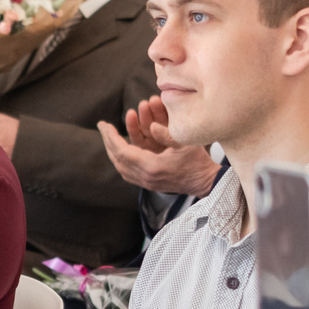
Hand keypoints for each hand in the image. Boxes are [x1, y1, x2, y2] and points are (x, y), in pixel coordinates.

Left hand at [98, 96, 220, 194]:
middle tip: (103, 126)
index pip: (123, 151)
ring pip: (121, 167)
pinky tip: (120, 150)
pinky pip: (127, 172)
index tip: (104, 124)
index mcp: (152, 166)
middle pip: (118, 159)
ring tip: (109, 136)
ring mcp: (146, 183)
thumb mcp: (185, 142)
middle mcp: (145, 177)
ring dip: (113, 150)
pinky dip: (121, 159)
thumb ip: (167, 133)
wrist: (205, 182)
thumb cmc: (197, 161)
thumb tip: (151, 127)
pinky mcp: (149, 184)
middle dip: (109, 141)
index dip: (111, 137)